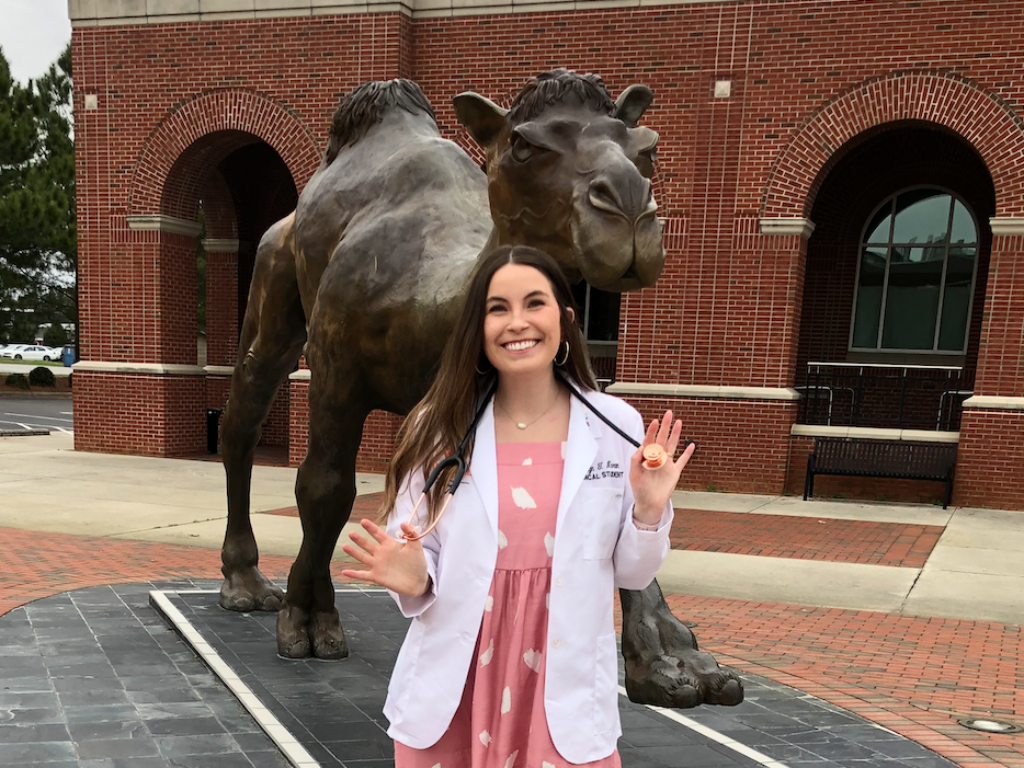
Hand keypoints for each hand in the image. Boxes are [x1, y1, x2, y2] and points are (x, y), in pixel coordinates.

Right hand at [340, 519, 429, 596]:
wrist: (419, 581)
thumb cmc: (418, 563)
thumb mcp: (416, 546)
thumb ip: (411, 533)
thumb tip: (404, 523)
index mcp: (390, 545)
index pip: (378, 534)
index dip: (371, 528)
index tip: (363, 521)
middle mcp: (382, 554)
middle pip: (367, 545)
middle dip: (359, 539)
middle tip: (351, 533)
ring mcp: (378, 566)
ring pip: (363, 557)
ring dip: (354, 553)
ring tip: (344, 546)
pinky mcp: (377, 577)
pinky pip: (363, 575)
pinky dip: (353, 574)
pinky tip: (344, 572)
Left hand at [629, 410, 695, 524]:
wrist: (650, 503)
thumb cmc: (640, 490)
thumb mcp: (634, 475)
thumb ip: (635, 461)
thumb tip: (640, 448)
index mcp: (646, 457)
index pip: (649, 440)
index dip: (652, 431)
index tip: (655, 421)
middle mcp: (657, 458)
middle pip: (662, 438)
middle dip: (665, 426)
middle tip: (668, 413)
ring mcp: (667, 464)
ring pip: (672, 445)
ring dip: (676, 434)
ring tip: (679, 422)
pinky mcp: (675, 472)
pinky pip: (682, 460)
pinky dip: (687, 453)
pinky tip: (691, 445)